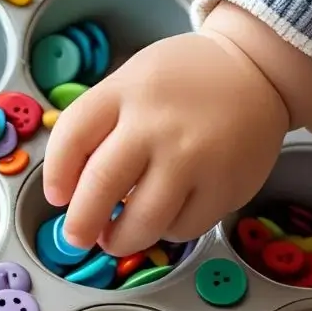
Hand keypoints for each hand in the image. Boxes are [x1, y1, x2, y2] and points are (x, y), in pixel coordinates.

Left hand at [43, 28, 289, 255]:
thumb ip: (101, 125)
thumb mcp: (133, 82)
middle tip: (77, 237)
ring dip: (121, 240)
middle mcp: (157, 124)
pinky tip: (164, 219)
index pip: (72, 137)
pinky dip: (166, 232)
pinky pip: (183, 227)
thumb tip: (72, 190)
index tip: (57, 197)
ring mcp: (194, 157)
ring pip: (143, 220)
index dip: (56, 176)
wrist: (256, 70)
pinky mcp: (225, 186)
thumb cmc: (183, 83)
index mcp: (126, 92)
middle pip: (102, 185)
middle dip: (81, 223)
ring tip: (116, 238)